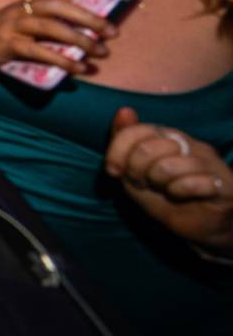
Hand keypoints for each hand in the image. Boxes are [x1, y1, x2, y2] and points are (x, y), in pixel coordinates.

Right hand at [0, 0, 118, 72]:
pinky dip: (61, 60)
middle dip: (90, 17)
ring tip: (101, 52)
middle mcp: (23, 8)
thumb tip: (89, 34)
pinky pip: (38, 51)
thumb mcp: (26, 22)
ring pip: (51, 27)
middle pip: (60, 5)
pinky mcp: (7, 44)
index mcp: (31, 0)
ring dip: (79, 39)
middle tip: (114, 32)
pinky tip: (78, 68)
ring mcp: (14, 25)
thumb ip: (52, 24)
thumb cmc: (2, 35)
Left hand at [106, 108, 232, 248]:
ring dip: (160, 184)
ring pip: (169, 166)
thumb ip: (124, 145)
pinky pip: (192, 183)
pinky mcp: (224, 183)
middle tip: (147, 183)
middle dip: (138, 171)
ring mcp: (208, 162)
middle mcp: (189, 144)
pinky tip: (183, 195)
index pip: (138, 130)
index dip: (118, 151)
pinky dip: (180, 192)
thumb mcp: (135, 173)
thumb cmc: (167, 197)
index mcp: (167, 137)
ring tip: (168, 190)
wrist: (200, 224)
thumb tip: (124, 110)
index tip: (114, 171)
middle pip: (149, 148)